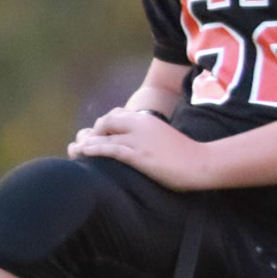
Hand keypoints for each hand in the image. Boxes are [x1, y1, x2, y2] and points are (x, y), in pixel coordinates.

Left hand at [68, 107, 213, 189]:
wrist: (200, 162)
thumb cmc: (186, 155)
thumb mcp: (165, 139)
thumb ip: (150, 137)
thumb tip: (141, 145)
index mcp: (147, 120)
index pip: (117, 114)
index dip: (104, 125)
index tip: (98, 137)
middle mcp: (141, 124)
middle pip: (106, 121)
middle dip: (93, 132)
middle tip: (85, 145)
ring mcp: (139, 139)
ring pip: (104, 134)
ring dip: (87, 142)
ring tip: (76, 151)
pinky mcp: (138, 155)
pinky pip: (110, 149)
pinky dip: (94, 150)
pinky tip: (85, 154)